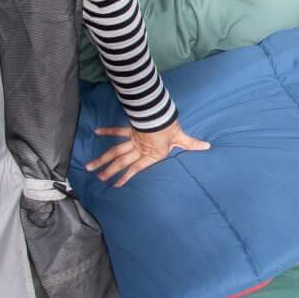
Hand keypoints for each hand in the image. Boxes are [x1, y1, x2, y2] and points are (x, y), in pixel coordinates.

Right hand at [89, 121, 210, 185]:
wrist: (161, 113)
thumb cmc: (171, 127)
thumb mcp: (182, 137)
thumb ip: (192, 144)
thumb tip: (208, 146)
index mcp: (150, 154)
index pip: (136, 168)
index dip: (126, 177)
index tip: (116, 185)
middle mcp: (138, 149)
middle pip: (121, 162)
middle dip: (109, 171)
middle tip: (99, 178)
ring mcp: (133, 140)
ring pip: (115, 151)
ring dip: (103, 159)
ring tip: (90, 166)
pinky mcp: (130, 130)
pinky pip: (117, 131)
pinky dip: (107, 131)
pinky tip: (96, 132)